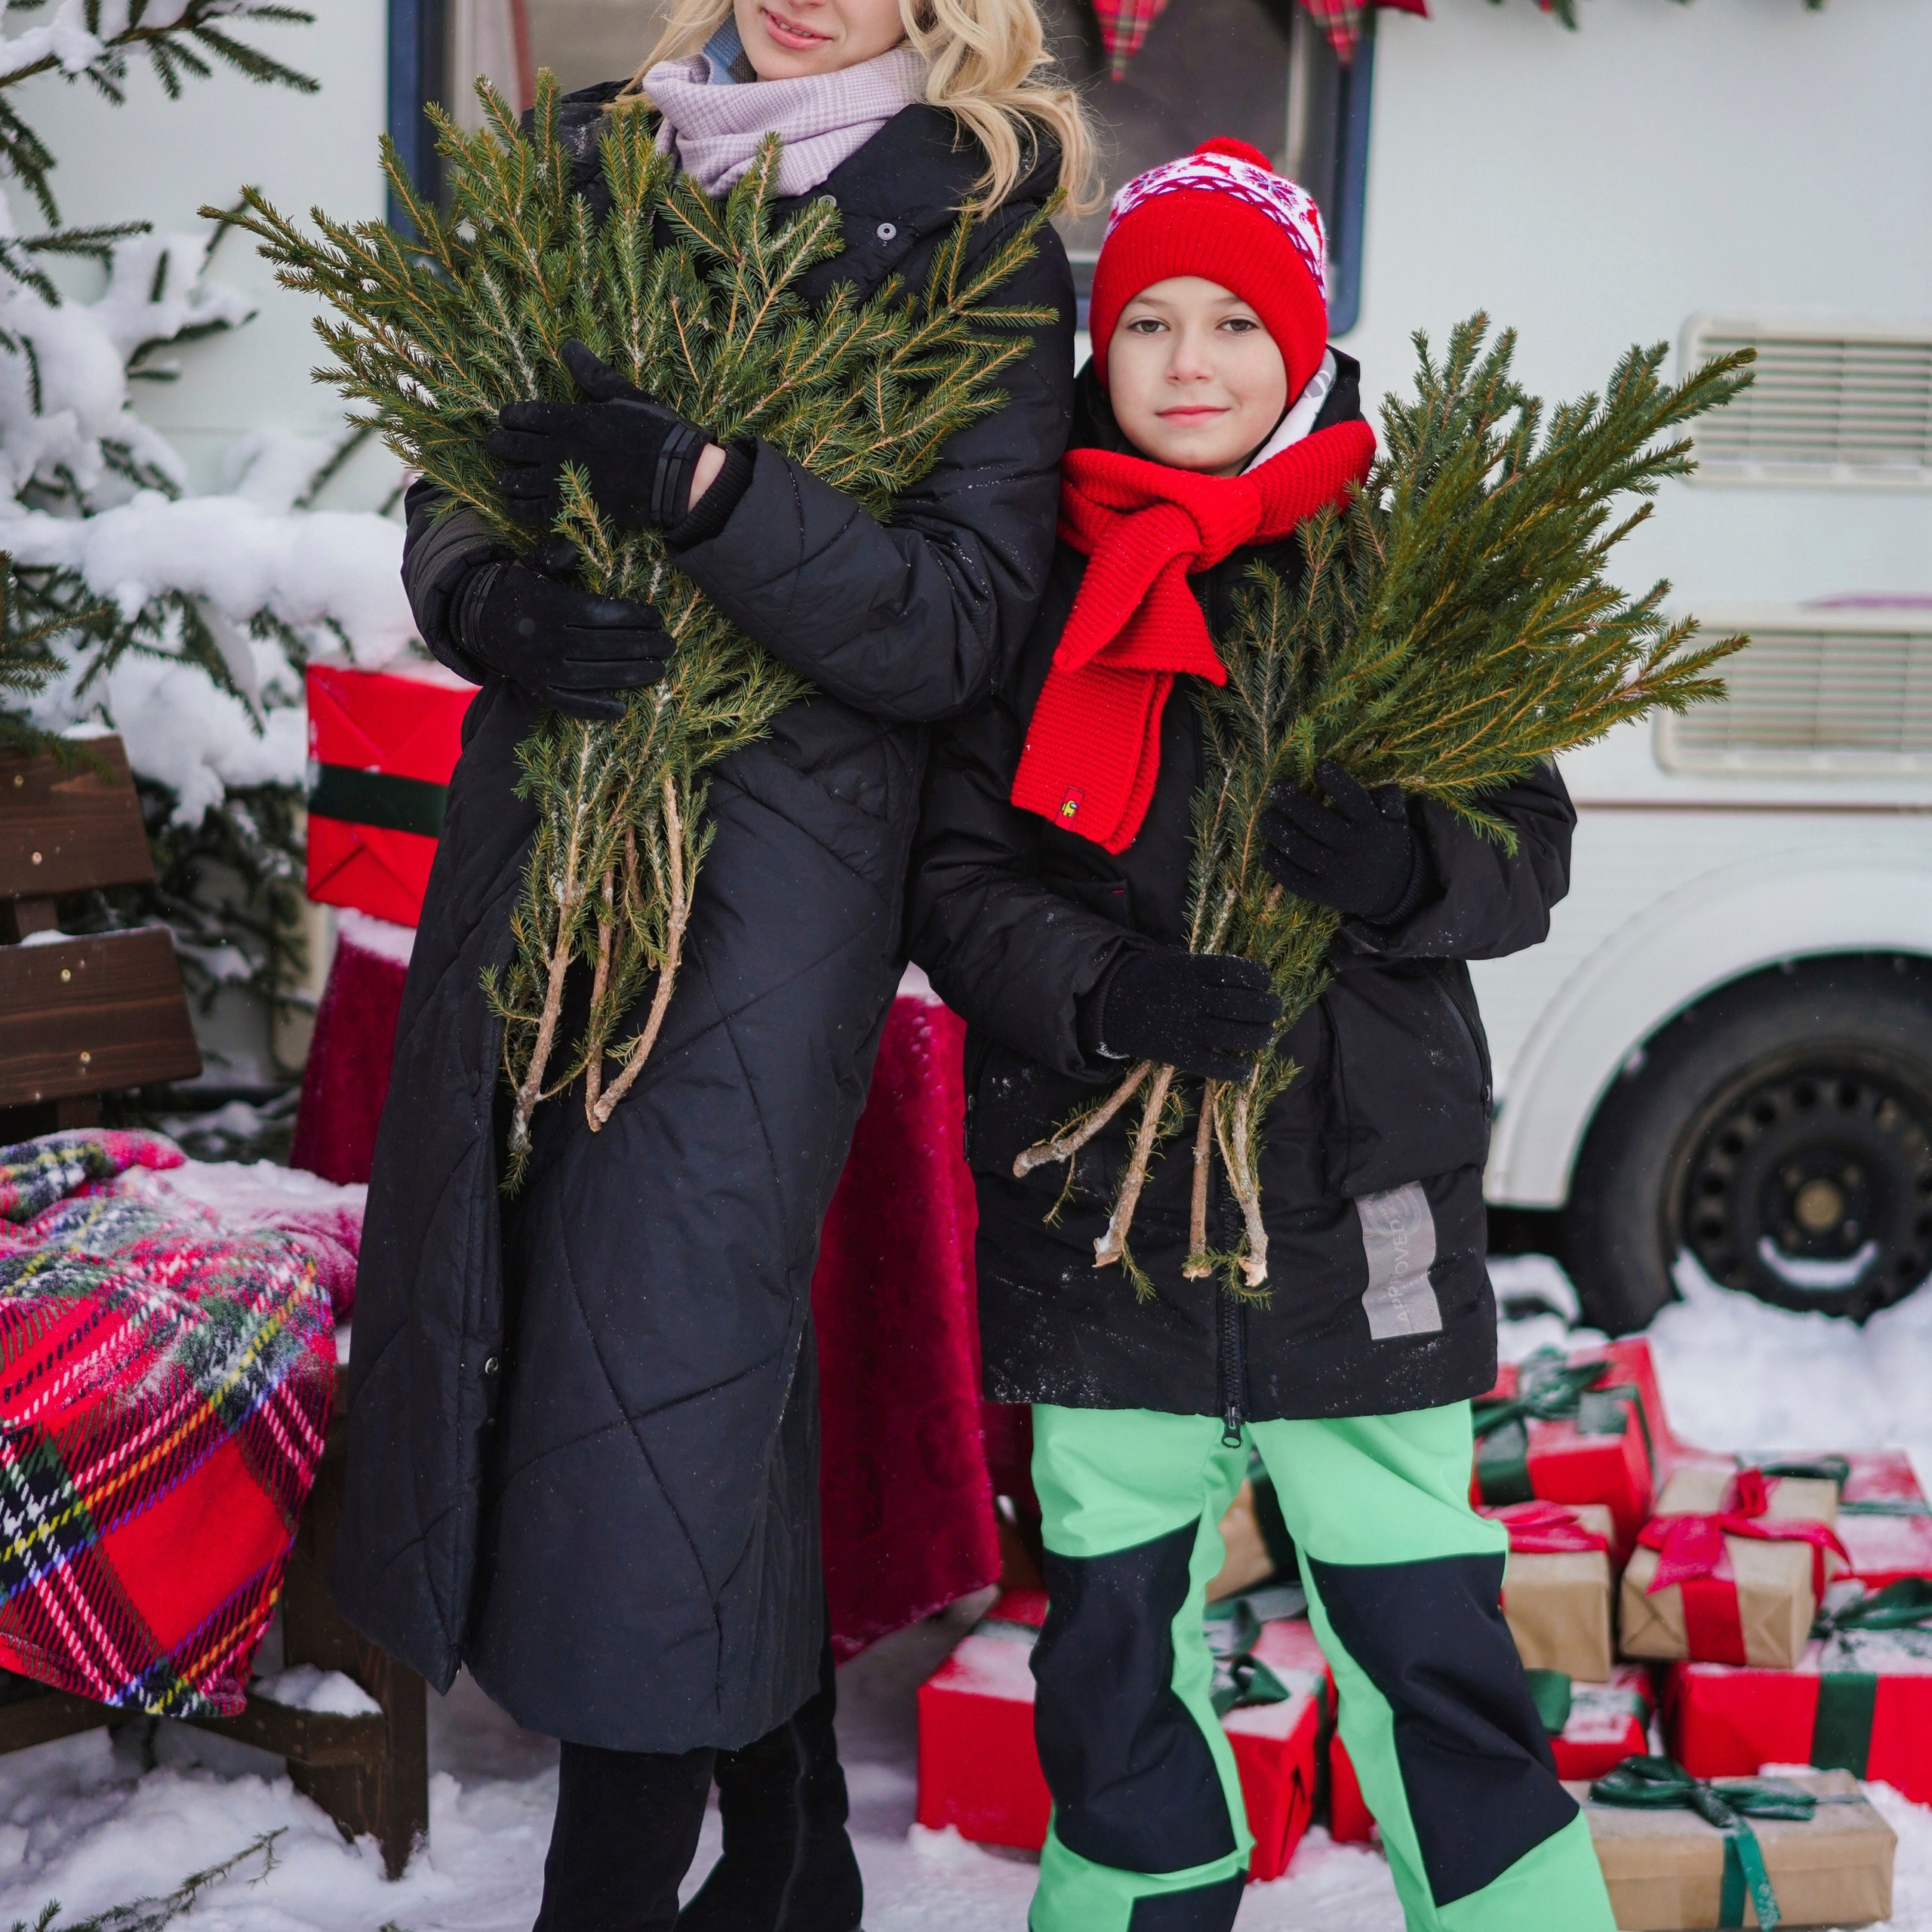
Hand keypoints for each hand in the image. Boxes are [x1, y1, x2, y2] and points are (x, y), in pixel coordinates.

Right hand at [454, 538, 672, 720]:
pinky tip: (622, 708)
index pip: (601, 614)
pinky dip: (595, 708)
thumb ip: (555, 555)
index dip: (633, 616)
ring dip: (631, 675)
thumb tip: (572, 548)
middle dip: (643, 646)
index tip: (657, 617)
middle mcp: (548, 640)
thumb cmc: (519, 589)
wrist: (479, 620)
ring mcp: (543, 668)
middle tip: (669, 645)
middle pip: (606, 646)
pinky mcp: (539, 689)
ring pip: (595, 676)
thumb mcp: (533, 564)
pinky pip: (570, 703)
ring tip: (659, 670)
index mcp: (551, 607)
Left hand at [487, 341, 714, 531]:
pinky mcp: (573, 507)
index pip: (527, 414)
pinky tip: (512, 507)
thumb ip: (591, 374)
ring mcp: (563, 479)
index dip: (510, 416)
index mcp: (570, 418)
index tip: (503, 418)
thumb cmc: (653, 430)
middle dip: (500, 444)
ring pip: (522, 479)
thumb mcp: (622, 395)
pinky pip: (537, 511)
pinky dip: (521, 510)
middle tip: (491, 444)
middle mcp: (559, 448)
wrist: (674, 473)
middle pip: (517, 446)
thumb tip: (568, 346)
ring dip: (507, 478)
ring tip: (500, 479)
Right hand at [1090, 950, 1280, 1081]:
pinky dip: (1234, 1068)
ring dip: (1257, 1036)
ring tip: (1266, 1034)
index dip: (1256, 977)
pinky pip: (1212, 1064)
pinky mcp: (1177, 1052)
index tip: (1266, 982)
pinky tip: (1245, 1067)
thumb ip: (1205, 969)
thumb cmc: (1150, 979)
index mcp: (1190, 970)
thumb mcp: (1175, 962)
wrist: (1110, 1004)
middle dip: (1265, 1008)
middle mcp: (1190, 998)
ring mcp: (1184, 1027)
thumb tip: (1246, 979)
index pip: (1232, 970)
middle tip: (1275, 1010)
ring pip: (1232, 1034)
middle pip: (1239, 1004)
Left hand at [1260, 760, 1417, 921]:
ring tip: (1265, 817)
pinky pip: (1294, 879)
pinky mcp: (1324, 893)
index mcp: (1374, 827)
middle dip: (1292, 802)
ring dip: (1276, 831)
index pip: (1355, 801)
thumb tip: (1382, 789)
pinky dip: (1277, 864)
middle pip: (1318, 823)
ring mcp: (1339, 873)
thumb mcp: (1396, 821)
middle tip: (1276, 789)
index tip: (1320, 766)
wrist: (1391, 890)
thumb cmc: (1383, 842)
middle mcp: (1355, 849)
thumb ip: (1390, 800)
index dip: (1338, 782)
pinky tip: (1267, 850)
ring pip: (1300, 849)